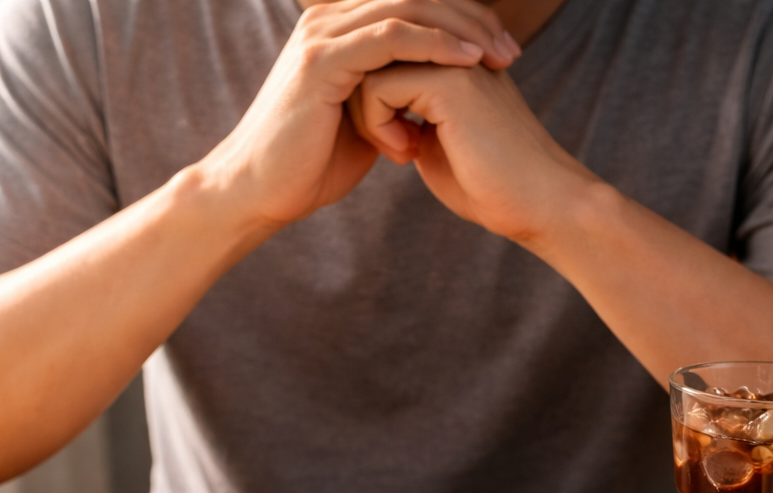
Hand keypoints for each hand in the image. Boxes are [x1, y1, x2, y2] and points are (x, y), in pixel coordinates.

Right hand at [196, 0, 519, 229]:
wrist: (261, 194)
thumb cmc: (310, 166)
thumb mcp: (367, 121)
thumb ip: (395, 95)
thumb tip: (434, 97)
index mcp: (340, 30)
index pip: (413, 4)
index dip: (462, 20)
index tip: (503, 50)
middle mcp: (329, 21)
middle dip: (471, 20)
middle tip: (510, 51)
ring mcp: (323, 36)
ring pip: (409, 8)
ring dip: (462, 30)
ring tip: (499, 57)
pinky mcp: (322, 60)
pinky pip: (391, 37)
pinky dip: (434, 46)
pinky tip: (468, 63)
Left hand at [348, 62, 600, 245]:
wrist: (538, 203)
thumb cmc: (487, 184)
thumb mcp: (431, 140)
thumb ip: (401, 113)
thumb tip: (357, 100)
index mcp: (453, 56)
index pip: (382, 54)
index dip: (371, 98)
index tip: (393, 142)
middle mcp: (454, 46)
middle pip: (370, 54)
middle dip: (363, 103)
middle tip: (390, 146)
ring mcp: (455, 57)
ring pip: (368, 65)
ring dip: (367, 115)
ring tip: (398, 150)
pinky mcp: (451, 80)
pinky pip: (378, 86)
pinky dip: (377, 125)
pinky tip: (406, 154)